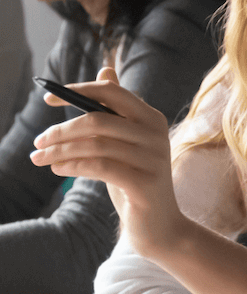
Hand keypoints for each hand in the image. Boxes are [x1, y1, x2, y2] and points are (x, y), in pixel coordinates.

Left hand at [30, 67, 186, 259]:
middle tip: (38, 141)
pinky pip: (99, 167)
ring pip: (94, 145)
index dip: (77, 91)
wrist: (160, 224)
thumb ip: (116, 110)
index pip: (112, 92)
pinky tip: (57, 169)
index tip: (47, 99)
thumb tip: (106, 70)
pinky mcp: (145, 182)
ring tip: (39, 158)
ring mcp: (154, 158)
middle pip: (98, 119)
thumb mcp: (126, 142)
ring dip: (59, 151)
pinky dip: (72, 166)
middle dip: (61, 129)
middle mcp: (157, 134)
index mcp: (151, 118)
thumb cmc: (136, 179)